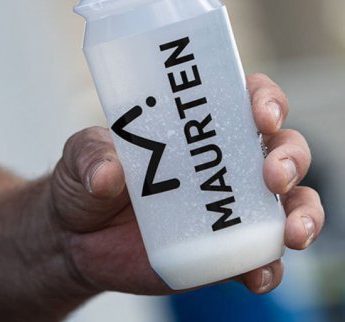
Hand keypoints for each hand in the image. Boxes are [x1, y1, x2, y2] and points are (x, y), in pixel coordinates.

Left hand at [48, 73, 324, 295]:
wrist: (74, 237)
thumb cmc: (85, 179)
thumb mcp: (79, 156)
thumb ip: (90, 157)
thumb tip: (107, 176)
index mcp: (194, 126)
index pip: (245, 99)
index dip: (265, 100)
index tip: (260, 113)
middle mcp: (221, 162)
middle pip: (282, 148)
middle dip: (290, 157)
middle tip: (271, 174)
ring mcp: (227, 208)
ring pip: (290, 203)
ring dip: (303, 212)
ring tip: (291, 230)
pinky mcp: (221, 251)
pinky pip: (260, 259)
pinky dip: (268, 267)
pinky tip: (257, 275)